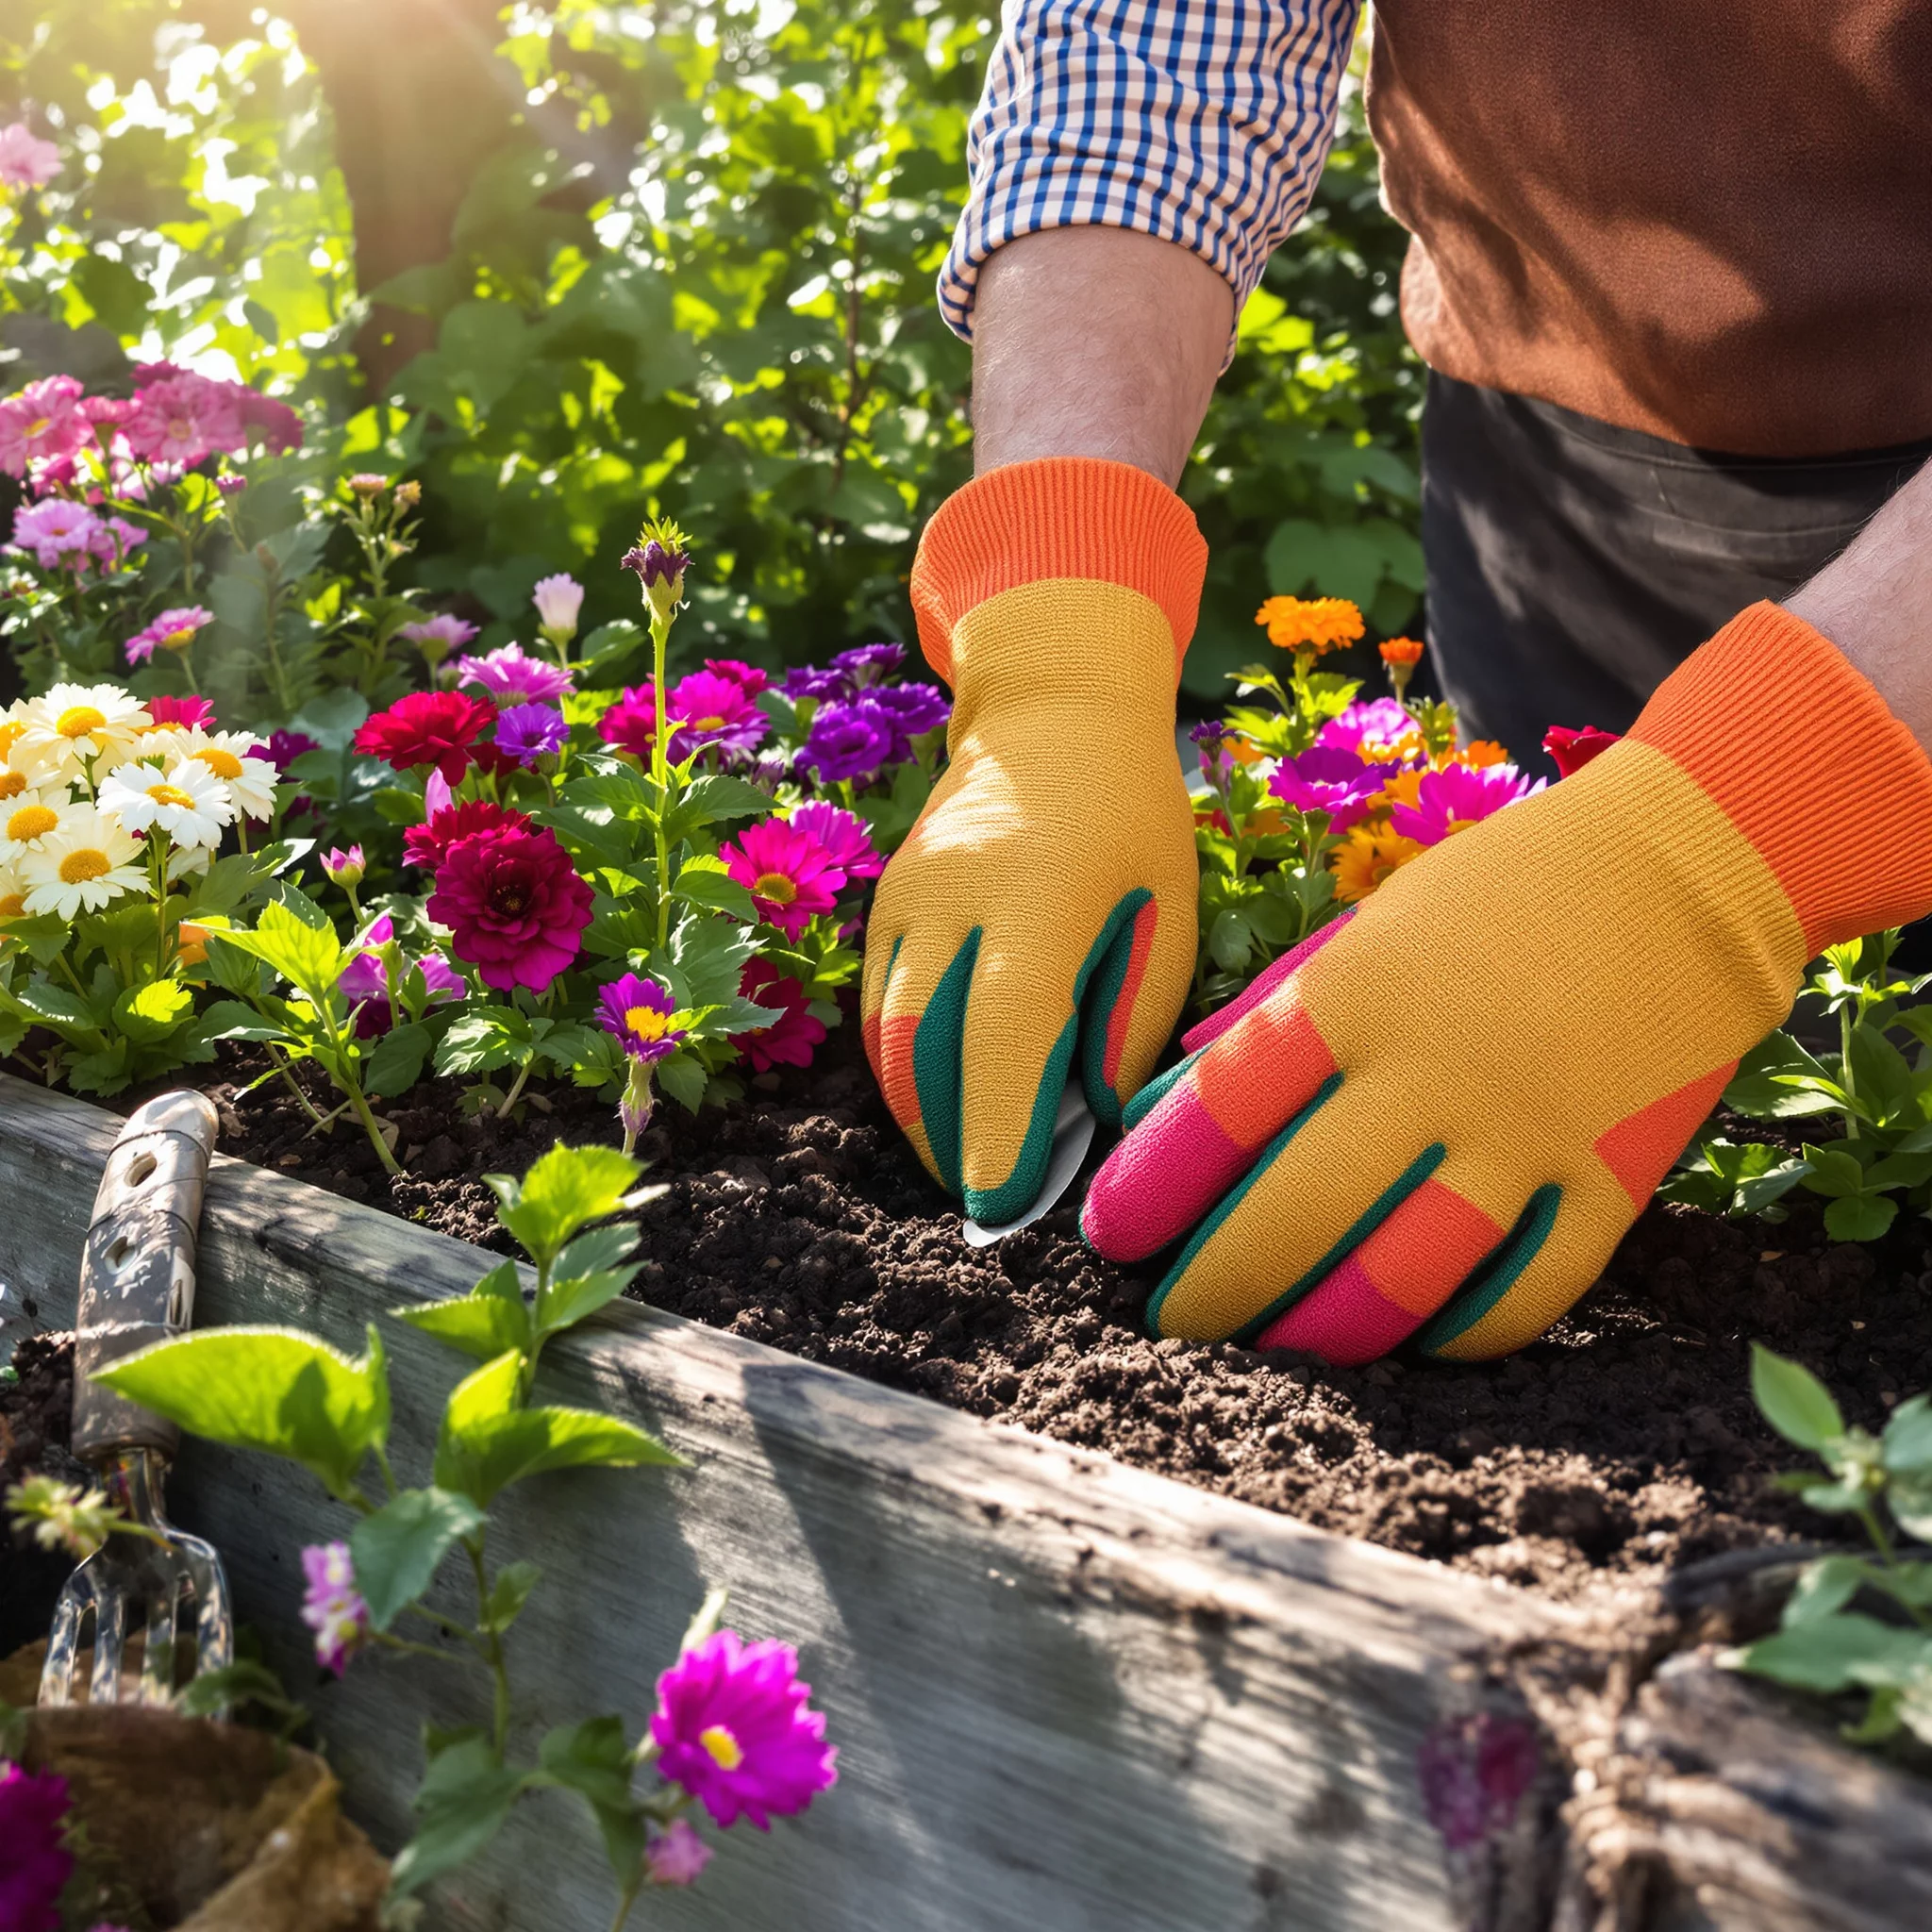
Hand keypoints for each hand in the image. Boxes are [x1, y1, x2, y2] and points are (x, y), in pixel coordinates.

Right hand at [862, 457, 1204, 1221]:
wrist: (1049, 707)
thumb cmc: (1133, 817)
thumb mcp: (1167, 911)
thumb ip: (1129, 1017)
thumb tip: (1090, 1122)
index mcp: (1037, 895)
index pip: (1001, 1034)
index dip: (994, 1129)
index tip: (1002, 1206)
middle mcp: (952, 898)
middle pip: (920, 1050)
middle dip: (949, 1143)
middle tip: (994, 1205)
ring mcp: (905, 899)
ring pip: (884, 1038)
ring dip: (919, 1115)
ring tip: (968, 1165)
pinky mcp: (884, 905)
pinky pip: (877, 1010)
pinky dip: (902, 1070)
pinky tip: (944, 1103)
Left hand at [1082, 603, 1931, 1360]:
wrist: (1679, 878)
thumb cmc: (1488, 903)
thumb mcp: (1359, 933)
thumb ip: (1265, 1024)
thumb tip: (1161, 1118)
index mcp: (1355, 995)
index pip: (1216, 1115)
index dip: (1148, 1190)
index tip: (1110, 1237)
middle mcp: (1434, 1071)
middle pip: (1291, 1218)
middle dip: (1212, 1289)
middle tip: (1172, 1318)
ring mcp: (1529, 1136)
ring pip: (1398, 1282)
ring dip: (1315, 1334)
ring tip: (1270, 1342)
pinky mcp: (1610, 1187)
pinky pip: (1516, 1301)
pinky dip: (1446, 1337)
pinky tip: (1398, 1340)